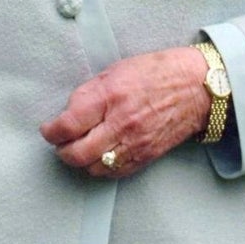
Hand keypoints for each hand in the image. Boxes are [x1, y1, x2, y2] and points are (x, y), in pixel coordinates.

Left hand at [41, 47, 212, 179]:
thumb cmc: (156, 72)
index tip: (48, 129)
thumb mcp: (115, 70)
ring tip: (78, 148)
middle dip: (61, 151)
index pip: (69, 125)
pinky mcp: (146, 156)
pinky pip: (115, 172)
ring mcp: (135, 143)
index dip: (51, 131)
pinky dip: (101, 168)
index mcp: (110, 96)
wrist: (196, 88)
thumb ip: (89, 93)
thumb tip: (68, 114)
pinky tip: (98, 156)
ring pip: (94, 167)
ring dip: (80, 161)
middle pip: (77, 153)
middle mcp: (122, 123)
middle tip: (59, 143)